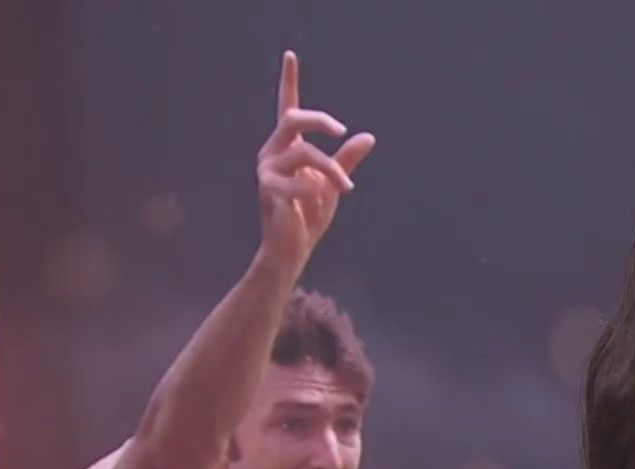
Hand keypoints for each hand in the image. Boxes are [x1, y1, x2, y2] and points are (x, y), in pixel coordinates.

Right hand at [255, 51, 374, 272]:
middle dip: (320, 120)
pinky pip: (296, 180)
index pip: (287, 106)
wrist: (293, 247)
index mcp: (288, 146)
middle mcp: (273, 152)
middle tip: (342, 130)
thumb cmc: (309, 214)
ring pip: (304, 152)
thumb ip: (347, 159)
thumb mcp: (332, 182)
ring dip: (332, 170)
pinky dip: (313, 189)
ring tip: (347, 189)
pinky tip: (318, 198)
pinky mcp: (268, 190)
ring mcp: (267, 170)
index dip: (289, 80)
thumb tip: (367, 136)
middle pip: (292, 118)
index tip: (291, 54)